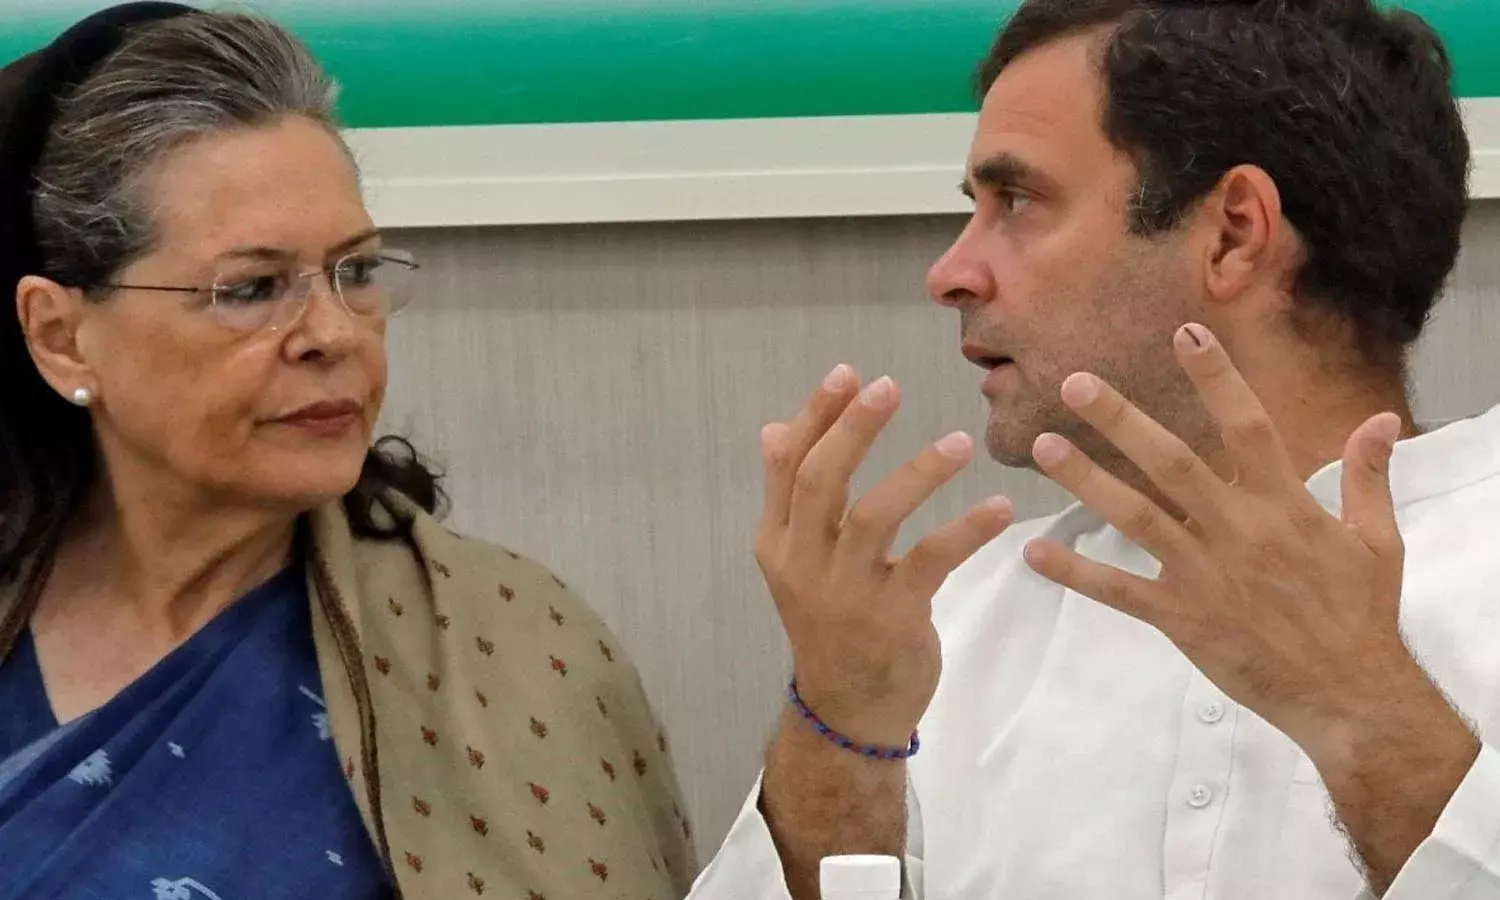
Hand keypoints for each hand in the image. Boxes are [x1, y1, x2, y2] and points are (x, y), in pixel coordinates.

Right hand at [756, 365, 1013, 746]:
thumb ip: (791, 497)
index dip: (815, 417)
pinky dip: (965, 529)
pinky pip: (929, 561)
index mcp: (778, 542)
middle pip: (821, 482)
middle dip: (852, 429)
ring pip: (872, 517)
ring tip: (961, 442)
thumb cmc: (832, 621)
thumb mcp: (799, 559)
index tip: (847, 373)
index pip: (788, 466)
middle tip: (889, 386)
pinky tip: (999, 506)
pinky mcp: (891, 617)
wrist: (849, 710)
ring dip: (916, 473)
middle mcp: (802, 563)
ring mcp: (844, 592)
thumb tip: (775, 426)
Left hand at [1023, 323, 1413, 754]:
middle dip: (1121, 420)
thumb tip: (1383, 422)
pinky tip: (1034, 552)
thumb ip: (1369, 477)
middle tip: (1074, 383)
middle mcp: (1236, 530)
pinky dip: (1076, 572)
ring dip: (1087, 480)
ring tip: (1044, 447)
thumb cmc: (1362, 615)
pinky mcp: (1180, 618)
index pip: (1247, 425)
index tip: (1184, 333)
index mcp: (1284, 505)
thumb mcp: (1377, 541)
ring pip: (1135, 516)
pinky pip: (1119, 591)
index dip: (1217, 378)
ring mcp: (1203, 575)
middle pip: (1171, 461)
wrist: (1349, 695)